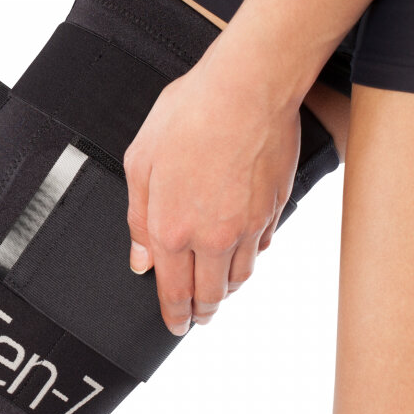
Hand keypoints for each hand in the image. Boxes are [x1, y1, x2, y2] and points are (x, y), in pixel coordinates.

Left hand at [122, 34, 302, 335]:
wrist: (247, 88)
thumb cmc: (188, 116)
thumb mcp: (140, 163)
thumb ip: (138, 219)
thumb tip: (139, 259)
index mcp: (173, 230)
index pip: (173, 290)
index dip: (174, 314)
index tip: (175, 326)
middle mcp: (214, 237)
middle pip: (211, 294)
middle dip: (202, 312)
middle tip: (197, 319)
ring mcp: (250, 225)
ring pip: (240, 276)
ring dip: (226, 290)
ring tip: (218, 291)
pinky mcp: (275, 208)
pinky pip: (263, 247)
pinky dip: (251, 258)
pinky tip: (244, 253)